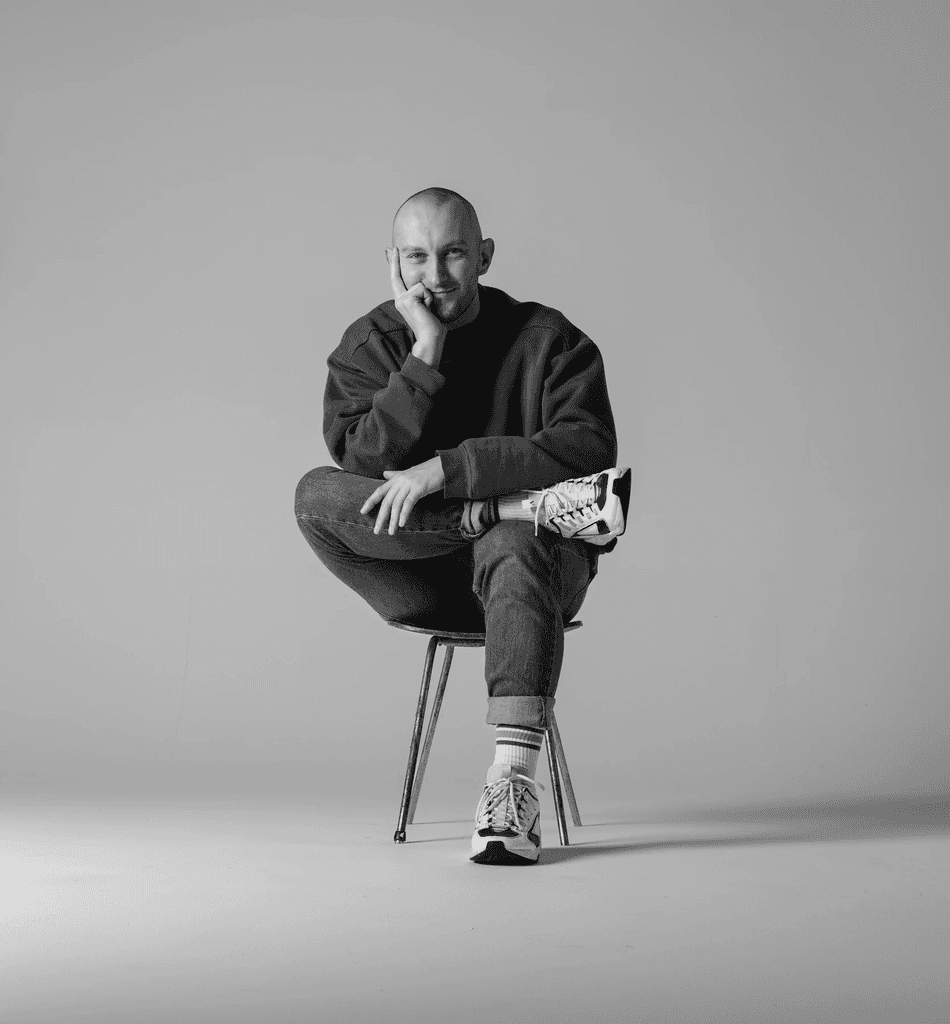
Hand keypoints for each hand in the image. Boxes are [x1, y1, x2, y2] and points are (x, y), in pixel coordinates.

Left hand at [360, 456, 445, 534]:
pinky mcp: (419, 488)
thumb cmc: (426, 472)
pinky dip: (404, 514)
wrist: (442, 466)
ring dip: (392, 519)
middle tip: (376, 530)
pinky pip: (408, 503)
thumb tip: (385, 474)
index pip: (379, 491)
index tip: (362, 511)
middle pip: (386, 501)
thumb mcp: (408, 473)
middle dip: (381, 517)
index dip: (370, 501)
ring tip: (390, 532)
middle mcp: (400, 481)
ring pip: (396, 504)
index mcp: (396, 479)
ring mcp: (409, 484)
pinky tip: (401, 523)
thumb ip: (396, 475)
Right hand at [387, 248, 445, 363]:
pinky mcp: (407, 299)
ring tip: (428, 309)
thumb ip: (422, 293)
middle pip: (402, 275)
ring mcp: (401, 299)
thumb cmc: (432, 324)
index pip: (396, 278)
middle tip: (393, 249)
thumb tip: (422, 285)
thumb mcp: (427, 304)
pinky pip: (423, 289)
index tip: (390, 249)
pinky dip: (429, 299)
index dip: (394, 263)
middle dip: (399, 265)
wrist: (430, 337)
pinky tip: (427, 309)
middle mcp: (399, 299)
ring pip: (421, 285)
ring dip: (429, 296)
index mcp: (403, 300)